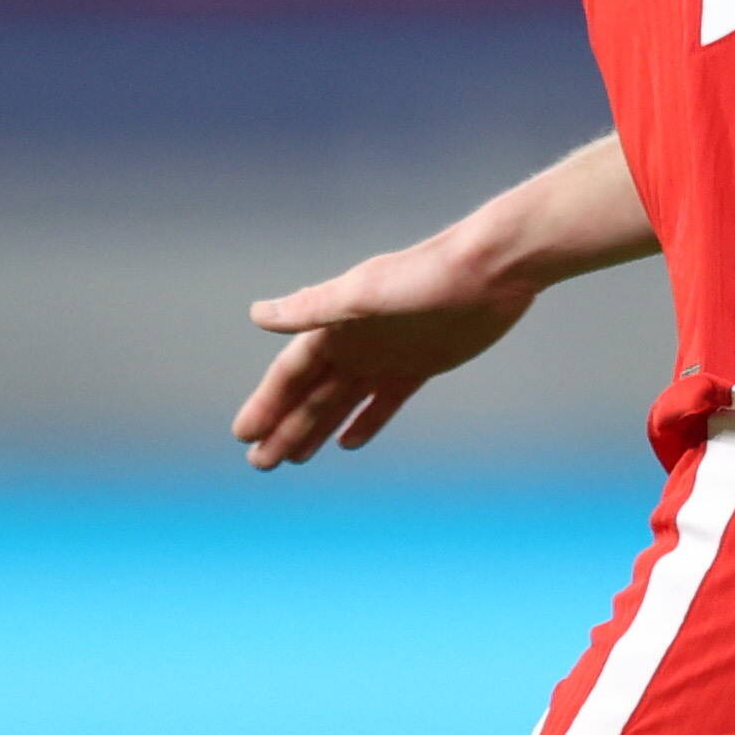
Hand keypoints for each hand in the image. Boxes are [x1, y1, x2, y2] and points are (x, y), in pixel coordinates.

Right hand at [233, 237, 537, 469]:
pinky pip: (384, 401)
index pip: (291, 373)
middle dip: (284, 427)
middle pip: (311, 393)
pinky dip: (366, 422)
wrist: (491, 270)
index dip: (266, 403)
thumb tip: (257, 314)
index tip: (244, 435)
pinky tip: (348, 444)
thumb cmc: (426, 275)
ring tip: (291, 460)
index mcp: (336, 325)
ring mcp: (387, 355)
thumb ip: (313, 308)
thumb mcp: (364, 293)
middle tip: (259, 465)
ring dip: (316, 428)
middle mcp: (356, 341)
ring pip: (341, 401)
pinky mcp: (420, 365)